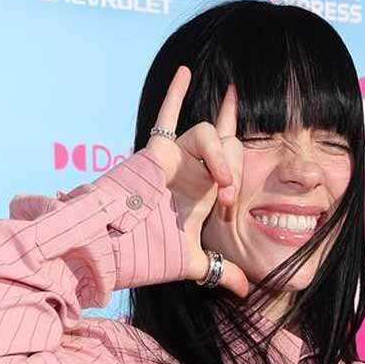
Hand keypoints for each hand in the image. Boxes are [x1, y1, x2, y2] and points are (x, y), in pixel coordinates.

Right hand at [142, 65, 249, 296]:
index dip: (240, 163)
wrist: (117, 247)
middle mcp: (191, 168)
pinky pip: (169, 115)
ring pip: (208, 136)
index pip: (229, 164)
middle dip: (235, 167)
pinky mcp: (158, 149)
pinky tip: (186, 72)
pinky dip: (176, 92)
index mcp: (202, 190)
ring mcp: (175, 156)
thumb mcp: (192, 262)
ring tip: (221, 186)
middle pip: (227, 146)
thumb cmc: (148, 251)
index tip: (234, 195)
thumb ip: (221, 272)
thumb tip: (247, 291)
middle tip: (228, 199)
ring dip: (220, 158)